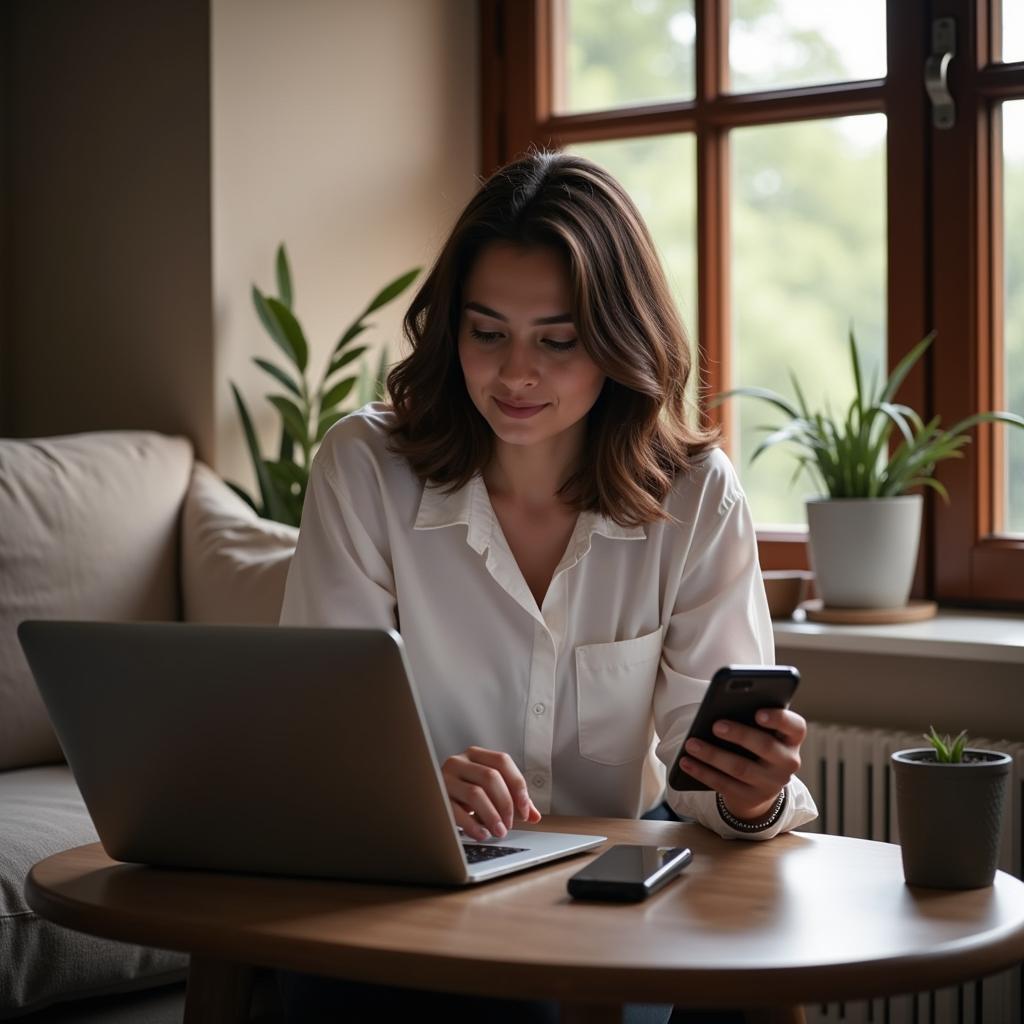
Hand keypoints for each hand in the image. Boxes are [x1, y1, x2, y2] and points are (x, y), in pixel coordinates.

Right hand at [441, 746, 541, 840]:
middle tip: (510, 824)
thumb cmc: (464, 795)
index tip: (526, 810)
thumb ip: (513, 800)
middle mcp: (459, 761)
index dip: (518, 787)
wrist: (431, 800)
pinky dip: (473, 825)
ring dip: (492, 816)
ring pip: (476, 793)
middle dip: (505, 804)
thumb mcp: (488, 792)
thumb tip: (535, 816)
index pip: (503, 761)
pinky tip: (482, 834)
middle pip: (491, 777)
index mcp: (475, 755)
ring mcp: (446, 778)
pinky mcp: (437, 796)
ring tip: (499, 831)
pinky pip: (457, 811)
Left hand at [678, 708, 805, 823]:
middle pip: (765, 747)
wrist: (761, 782)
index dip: (779, 719)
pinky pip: (724, 785)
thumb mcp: (762, 730)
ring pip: (740, 768)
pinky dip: (703, 772)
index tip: (758, 712)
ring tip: (691, 743)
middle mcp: (787, 762)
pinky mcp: (751, 798)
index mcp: (791, 739)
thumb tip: (720, 710)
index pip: (795, 727)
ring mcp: (771, 783)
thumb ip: (750, 718)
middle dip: (739, 734)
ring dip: (712, 755)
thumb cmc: (757, 742)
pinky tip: (686, 762)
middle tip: (715, 725)